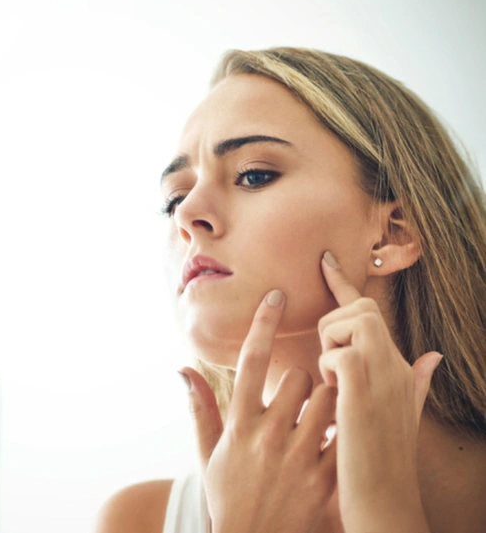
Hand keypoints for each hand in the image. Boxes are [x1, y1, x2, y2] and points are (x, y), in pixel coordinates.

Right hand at [181, 290, 336, 532]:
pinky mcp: (324, 477)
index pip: (250, 361)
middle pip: (297, 377)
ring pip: (327, 399)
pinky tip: (340, 437)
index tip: (276, 294)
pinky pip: (343, 434)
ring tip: (322, 416)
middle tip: (303, 396)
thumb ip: (199, 408)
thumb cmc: (228, 495)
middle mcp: (267, 434)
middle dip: (304, 379)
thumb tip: (183, 369)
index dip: (263, 322)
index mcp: (238, 424)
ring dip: (328, 400)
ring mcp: (298, 456)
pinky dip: (344, 429)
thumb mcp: (208, 453)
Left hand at [318, 251, 439, 531]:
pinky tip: (336, 401)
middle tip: (332, 367)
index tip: (324, 260)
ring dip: (330, 350)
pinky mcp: (362, 387)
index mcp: (396, 366)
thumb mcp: (400, 417)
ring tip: (335, 388)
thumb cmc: (380, 460)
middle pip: (361, 308)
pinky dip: (327, 372)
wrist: (383, 500)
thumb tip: (434, 356)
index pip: (369, 314)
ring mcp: (382, 373)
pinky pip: (336, 354)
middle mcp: (394, 363)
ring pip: (349, 322)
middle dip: (336, 325)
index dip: (344, 284)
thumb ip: (416, 383)